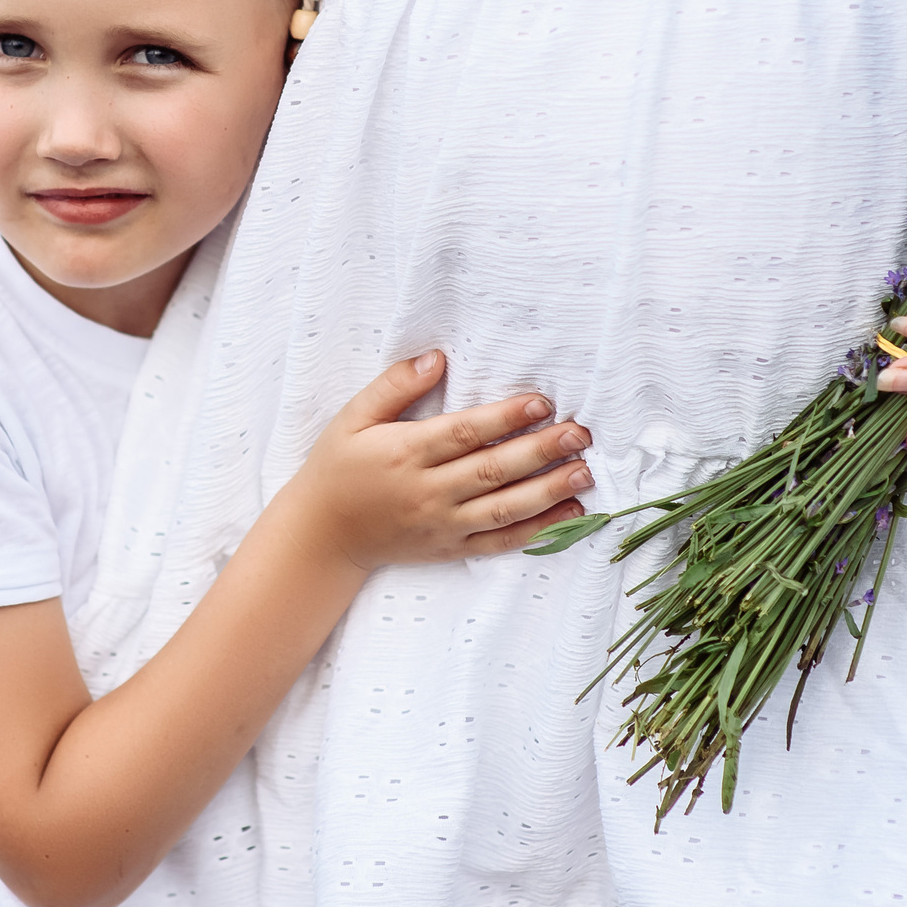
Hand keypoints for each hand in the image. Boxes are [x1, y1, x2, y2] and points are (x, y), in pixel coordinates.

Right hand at [273, 351, 593, 570]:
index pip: (463, 433)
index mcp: (404, 453)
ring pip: (503, 508)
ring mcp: (441, 524)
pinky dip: (538, 530)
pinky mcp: (450, 547)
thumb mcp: (352, 418)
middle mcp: (427, 491)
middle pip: (492, 470)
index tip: (542, 403)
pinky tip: (569, 512)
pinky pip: (499, 541)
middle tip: (580, 434)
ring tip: (584, 471)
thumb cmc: (338, 468)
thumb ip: (394, 386)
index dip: (505, 418)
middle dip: (540, 451)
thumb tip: (437, 358)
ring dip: (548, 491)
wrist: (322, 534)